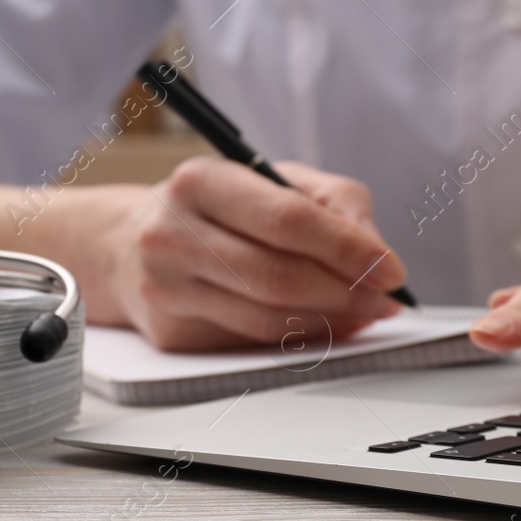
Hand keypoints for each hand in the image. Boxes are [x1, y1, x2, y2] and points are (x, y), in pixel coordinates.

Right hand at [97, 158, 408, 350]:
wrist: (128, 245)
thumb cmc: (215, 207)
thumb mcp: (270, 179)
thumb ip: (333, 203)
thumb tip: (376, 255)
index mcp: (200, 181)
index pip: (287, 219)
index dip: (347, 249)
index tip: (391, 270)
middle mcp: (172, 233)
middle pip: (277, 275)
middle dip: (346, 293)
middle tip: (386, 301)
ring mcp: (165, 287)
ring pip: (266, 318)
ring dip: (329, 321)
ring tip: (363, 314)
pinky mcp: (169, 332)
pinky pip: (250, 341)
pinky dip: (299, 338)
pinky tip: (326, 326)